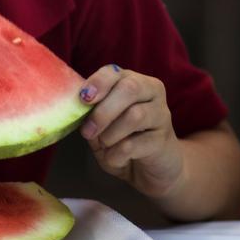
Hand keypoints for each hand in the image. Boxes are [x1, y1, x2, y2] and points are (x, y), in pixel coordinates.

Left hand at [78, 65, 185, 197]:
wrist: (150, 167)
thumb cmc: (121, 139)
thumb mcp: (102, 124)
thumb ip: (92, 113)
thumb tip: (77, 107)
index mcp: (131, 81)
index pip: (114, 72)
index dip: (98, 83)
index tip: (83, 99)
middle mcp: (151, 92)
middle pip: (130, 88)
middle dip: (103, 111)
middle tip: (87, 132)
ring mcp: (161, 115)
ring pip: (135, 115)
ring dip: (110, 134)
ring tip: (103, 145)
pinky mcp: (163, 140)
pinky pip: (135, 144)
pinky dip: (117, 154)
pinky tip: (114, 158)